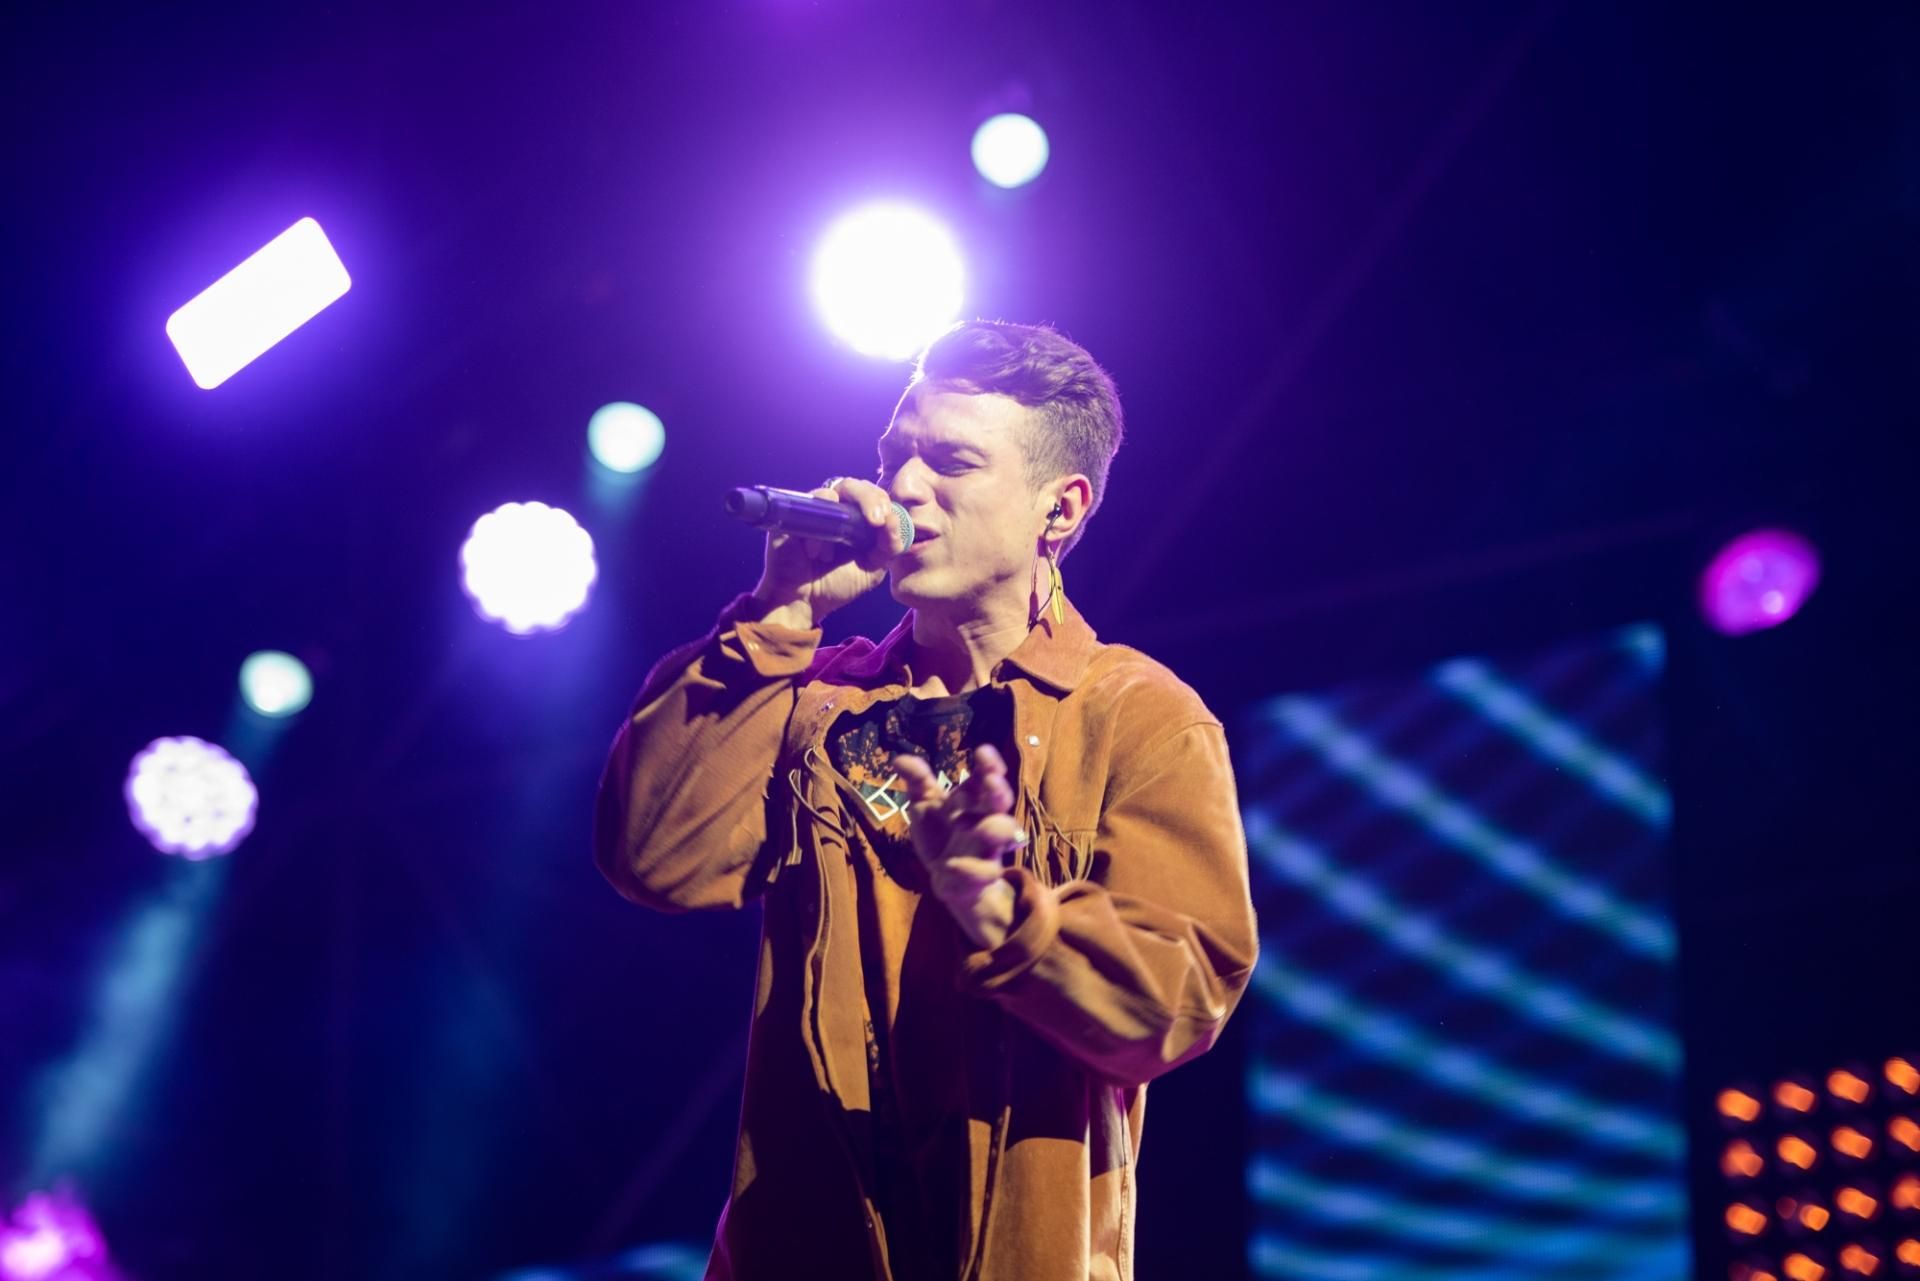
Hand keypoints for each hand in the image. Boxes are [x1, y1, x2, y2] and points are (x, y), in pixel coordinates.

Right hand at [751, 478, 907, 628]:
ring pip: (836, 488)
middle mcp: (836, 510)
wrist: (802, 602)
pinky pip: (811, 504)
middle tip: (877, 520)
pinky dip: (819, 524)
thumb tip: (894, 520)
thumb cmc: (835, 585)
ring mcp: (815, 510)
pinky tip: (819, 552)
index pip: (874, 497)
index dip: (884, 503)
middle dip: (870, 498)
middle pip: (856, 486)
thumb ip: (888, 547)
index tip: (889, 521)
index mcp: (857, 520)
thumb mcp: (871, 570)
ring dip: (846, 511)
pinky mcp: (795, 514)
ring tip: (846, 539)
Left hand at [893, 745, 1022, 949]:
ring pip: (1006, 835)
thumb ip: (917, 781)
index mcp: (975, 799)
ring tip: (980, 827)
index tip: (981, 752)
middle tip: (990, 781)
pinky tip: (948, 865)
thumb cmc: (941, 833)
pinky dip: (969, 869)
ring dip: (997, 828)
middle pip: (1001, 802)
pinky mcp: (981, 875)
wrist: (947, 877)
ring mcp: (987, 847)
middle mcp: (986, 819)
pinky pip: (984, 872)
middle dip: (998, 791)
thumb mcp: (926, 805)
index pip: (988, 776)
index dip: (989, 764)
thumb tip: (899, 759)